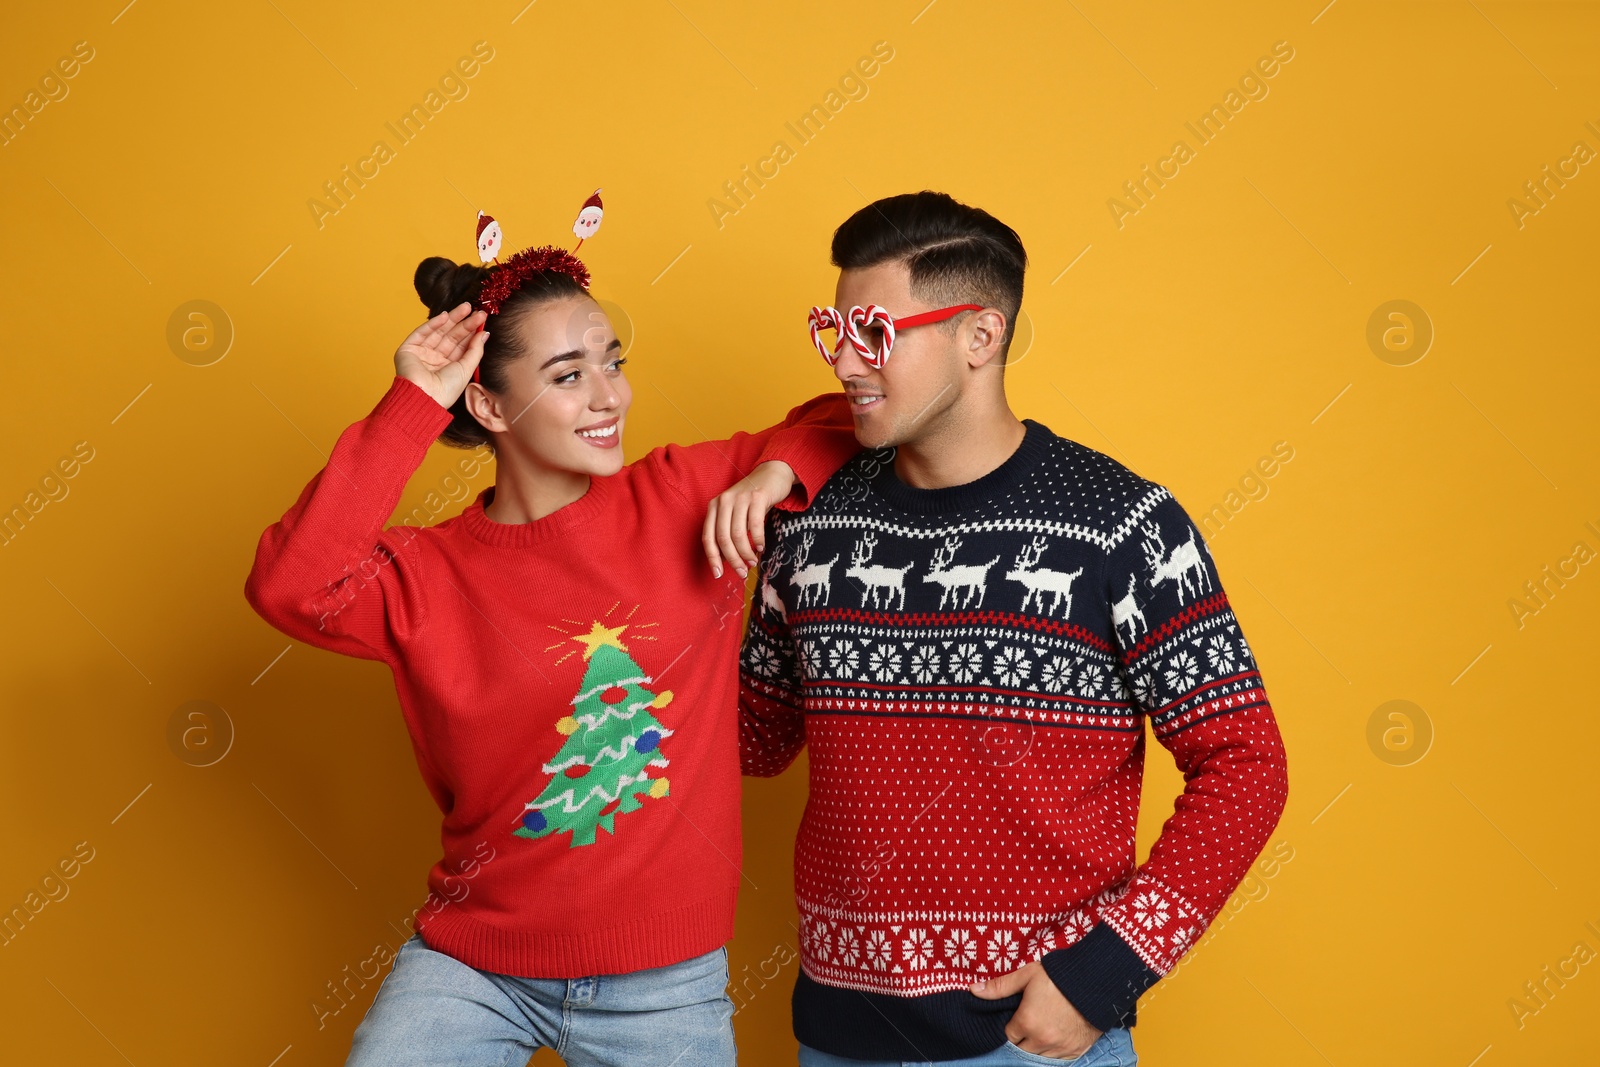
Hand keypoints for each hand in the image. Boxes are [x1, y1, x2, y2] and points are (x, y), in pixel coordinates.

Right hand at [394, 302, 488, 408]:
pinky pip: (421, 333)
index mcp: (448, 366)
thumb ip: (475, 350)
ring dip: (451, 319)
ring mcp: (422, 353)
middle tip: (477, 310)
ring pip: (438, 332)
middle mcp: (435, 359)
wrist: (424, 398)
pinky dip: (432, 324)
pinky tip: (445, 315)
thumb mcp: (466, 368)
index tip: (482, 319)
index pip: (461, 344)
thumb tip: (484, 333)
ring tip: (466, 307)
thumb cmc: (446, 390)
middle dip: (463, 322)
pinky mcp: (408, 349)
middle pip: (451, 336)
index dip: (471, 331)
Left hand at [701, 461, 795, 578]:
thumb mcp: (736, 514)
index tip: (718, 575)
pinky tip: (761, 548)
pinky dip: (757, 540)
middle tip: (742, 572)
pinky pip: (754, 525)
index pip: (708, 537)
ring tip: (752, 562)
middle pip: (723, 539)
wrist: (771, 474)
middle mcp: (723, 501)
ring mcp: (739, 498)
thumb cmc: (752, 500)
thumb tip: (726, 560)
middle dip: (732, 560)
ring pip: (737, 534)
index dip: (712, 558)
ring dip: (745, 553)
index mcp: (713, 506)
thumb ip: (728, 532)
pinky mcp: (757, 497)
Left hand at [969, 961, 1101, 1059]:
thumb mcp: (1026, 976)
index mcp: (1027, 1022)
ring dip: (1037, 1047)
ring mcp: (1060, 1048)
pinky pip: (1058, 1060)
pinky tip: (1054, 1039)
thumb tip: (973, 990)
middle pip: (1022, 1050)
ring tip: (1041, 1030)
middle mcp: (1042, 1040)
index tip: (1016, 1018)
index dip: (1011, 1027)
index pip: (1008, 1036)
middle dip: (1022, 1039)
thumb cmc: (1058, 976)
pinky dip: (1054, 1052)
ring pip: (1039, 1057)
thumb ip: (999, 987)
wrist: (1094, 981)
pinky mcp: (1075, 1051)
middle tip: (1028, 1023)